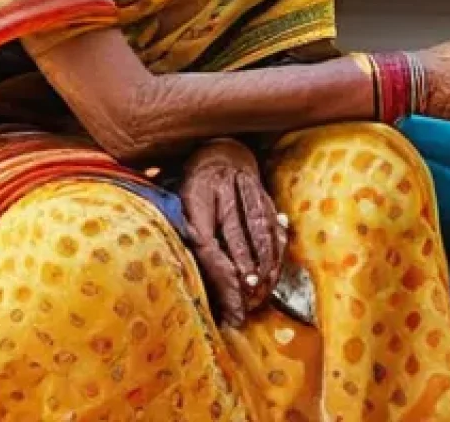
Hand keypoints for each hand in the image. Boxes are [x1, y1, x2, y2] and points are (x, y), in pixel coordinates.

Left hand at [181, 138, 286, 327]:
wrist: (222, 149)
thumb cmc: (193, 184)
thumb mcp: (177, 199)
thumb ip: (180, 228)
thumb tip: (173, 266)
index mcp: (197, 193)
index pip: (207, 238)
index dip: (219, 268)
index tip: (227, 291)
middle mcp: (225, 189)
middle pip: (237, 234)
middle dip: (245, 269)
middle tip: (248, 298)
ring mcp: (247, 188)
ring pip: (259, 227)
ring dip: (264, 261)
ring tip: (263, 288)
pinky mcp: (263, 192)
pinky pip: (272, 220)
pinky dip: (276, 245)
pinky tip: (275, 267)